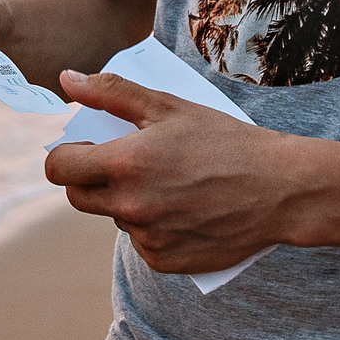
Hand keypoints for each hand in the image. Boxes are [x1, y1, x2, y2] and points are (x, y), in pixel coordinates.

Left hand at [41, 70, 300, 272]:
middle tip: (126, 165)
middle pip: (79, 198)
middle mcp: (131, 206)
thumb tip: (65, 79)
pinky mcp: (165, 261)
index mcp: (125, 164)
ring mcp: (147, 238)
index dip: (66, 156)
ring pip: (115, 218)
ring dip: (128, 203)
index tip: (85, 149)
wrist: (280, 190)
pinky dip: (154, 228)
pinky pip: (142, 242)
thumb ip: (111, 93)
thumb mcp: (168, 107)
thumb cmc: (225, 141)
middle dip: (91, 179)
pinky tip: (185, 210)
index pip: (59, 168)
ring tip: (171, 185)